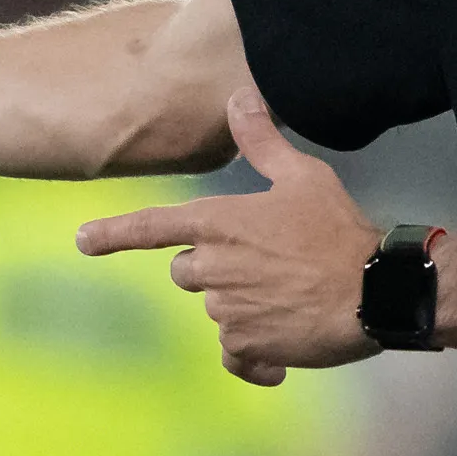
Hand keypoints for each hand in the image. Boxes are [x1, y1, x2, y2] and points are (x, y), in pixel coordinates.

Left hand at [76, 89, 380, 384]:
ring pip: (216, 310)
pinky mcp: (245, 345)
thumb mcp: (303, 177)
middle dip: (217, 269)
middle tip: (269, 264)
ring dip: (244, 307)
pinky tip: (282, 356)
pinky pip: (234, 356)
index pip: (151, 226)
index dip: (112, 234)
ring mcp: (226, 309)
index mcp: (219, 222)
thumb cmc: (338, 230)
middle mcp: (212, 267)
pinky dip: (254, 358)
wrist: (374, 291)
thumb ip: (262, 142)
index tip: (82, 241)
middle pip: (186, 271)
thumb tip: (238, 97)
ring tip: (292, 297)